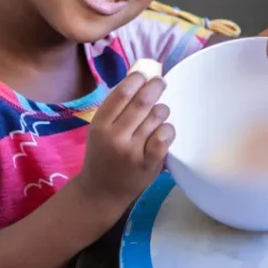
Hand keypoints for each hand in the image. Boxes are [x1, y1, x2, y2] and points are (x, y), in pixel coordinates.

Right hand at [77, 71, 172, 209]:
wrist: (101, 192)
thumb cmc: (103, 155)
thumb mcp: (100, 130)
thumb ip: (116, 109)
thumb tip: (140, 76)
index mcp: (100, 125)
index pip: (121, 93)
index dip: (136, 79)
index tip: (144, 75)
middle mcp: (115, 137)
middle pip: (142, 102)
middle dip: (155, 87)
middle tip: (161, 83)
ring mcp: (133, 151)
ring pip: (156, 117)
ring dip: (162, 110)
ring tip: (160, 112)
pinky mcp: (148, 163)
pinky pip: (165, 137)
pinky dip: (168, 129)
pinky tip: (164, 130)